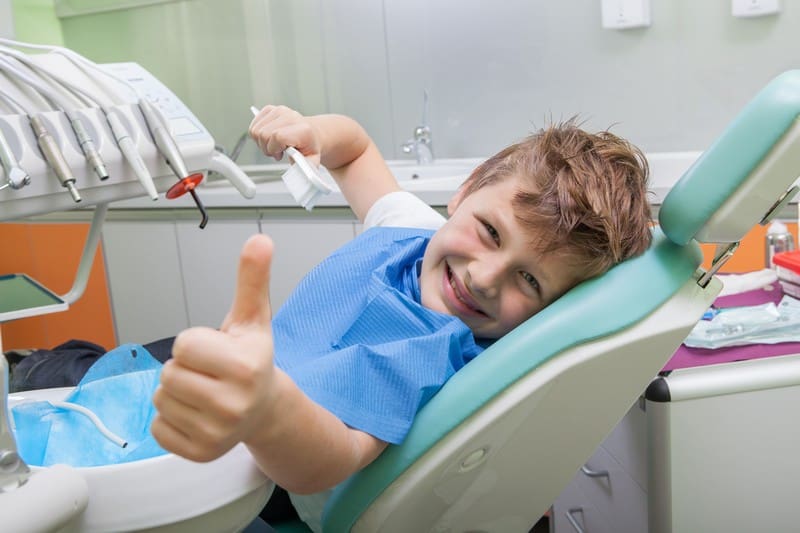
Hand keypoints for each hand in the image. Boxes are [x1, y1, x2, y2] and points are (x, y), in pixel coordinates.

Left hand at [151, 234, 277, 461]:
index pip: (183, 345)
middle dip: (183, 368)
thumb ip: (251, 279)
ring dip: (175, 392)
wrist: (265, 409)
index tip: (215, 351)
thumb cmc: (251, 359)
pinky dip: (170, 419)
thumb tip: (260, 240)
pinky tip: (197, 413)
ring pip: (160, 399)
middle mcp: (234, 403)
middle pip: (169, 373)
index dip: (194, 343)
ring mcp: (217, 433)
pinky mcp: (200, 453)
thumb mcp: (252, 318)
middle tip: (209, 372)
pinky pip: (157, 428)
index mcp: (246, 367)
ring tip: (204, 391)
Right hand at [249, 105, 320, 166]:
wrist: (311, 133)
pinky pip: (253, 125)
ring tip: (274, 145)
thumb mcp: (311, 162)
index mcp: (302, 129)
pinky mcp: (270, 109)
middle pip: (263, 134)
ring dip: (261, 143)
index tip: (280, 155)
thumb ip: (305, 169)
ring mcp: (280, 111)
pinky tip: (269, 138)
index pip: (278, 136)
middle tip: (277, 152)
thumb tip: (299, 173)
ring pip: (256, 130)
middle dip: (267, 148)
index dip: (274, 149)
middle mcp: (290, 117)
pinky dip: (257, 135)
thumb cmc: (309, 147)